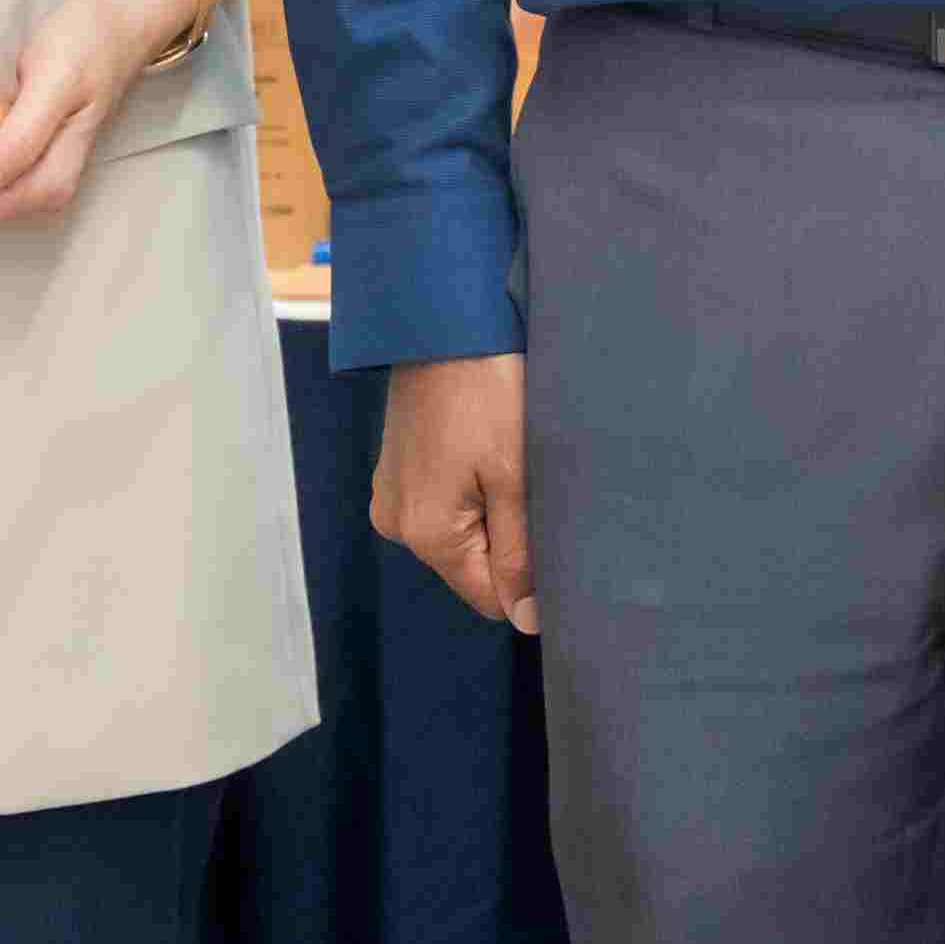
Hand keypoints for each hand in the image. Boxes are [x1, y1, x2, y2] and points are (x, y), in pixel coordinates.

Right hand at [372, 351, 537, 632]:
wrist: (443, 323)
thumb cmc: (487, 393)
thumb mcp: (515, 477)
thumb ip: (520, 554)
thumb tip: (527, 620)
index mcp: (426, 534)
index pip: (487, 597)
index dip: (527, 580)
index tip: (552, 531)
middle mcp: (398, 525)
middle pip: (472, 565)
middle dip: (508, 537)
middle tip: (530, 483)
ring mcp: (392, 495)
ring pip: (459, 534)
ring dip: (490, 512)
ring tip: (506, 460)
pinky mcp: (397, 471)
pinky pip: (442, 505)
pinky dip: (469, 491)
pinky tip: (484, 450)